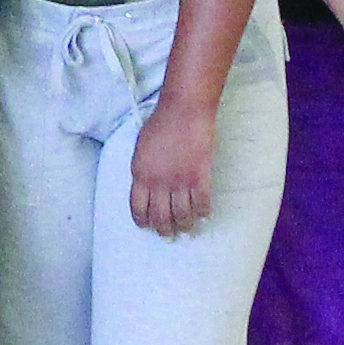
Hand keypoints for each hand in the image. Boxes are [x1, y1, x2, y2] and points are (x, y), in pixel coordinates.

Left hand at [128, 95, 218, 237]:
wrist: (184, 110)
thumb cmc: (162, 122)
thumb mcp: (141, 147)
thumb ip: (143, 168)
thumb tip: (145, 182)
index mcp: (140, 174)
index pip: (138, 207)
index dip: (143, 221)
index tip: (147, 227)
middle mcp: (158, 182)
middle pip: (160, 216)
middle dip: (165, 229)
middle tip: (169, 234)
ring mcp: (179, 181)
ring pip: (182, 215)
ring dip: (185, 225)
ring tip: (188, 229)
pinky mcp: (199, 177)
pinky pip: (202, 203)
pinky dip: (203, 212)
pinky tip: (204, 214)